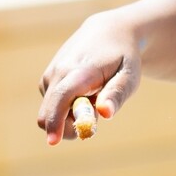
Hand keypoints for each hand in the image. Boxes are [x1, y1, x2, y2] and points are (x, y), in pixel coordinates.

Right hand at [36, 13, 142, 144]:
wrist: (107, 33)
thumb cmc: (123, 58)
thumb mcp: (129, 76)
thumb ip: (116, 94)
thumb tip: (105, 114)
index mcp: (80, 71)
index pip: (61, 98)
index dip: (55, 121)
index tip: (53, 142)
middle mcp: (59, 71)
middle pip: (48, 112)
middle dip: (67, 127)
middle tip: (94, 124)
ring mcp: (49, 75)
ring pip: (51, 112)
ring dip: (70, 116)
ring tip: (93, 98)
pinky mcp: (46, 79)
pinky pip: (51, 105)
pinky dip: (65, 108)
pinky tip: (83, 93)